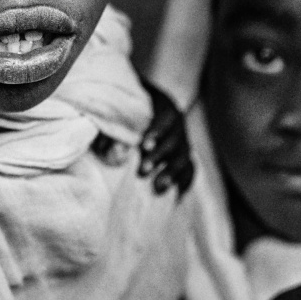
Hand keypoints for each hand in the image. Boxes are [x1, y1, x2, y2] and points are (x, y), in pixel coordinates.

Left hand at [89, 77, 193, 196]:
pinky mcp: (184, 156)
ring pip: (184, 157)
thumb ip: (115, 124)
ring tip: (158, 187)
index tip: (144, 146)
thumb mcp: (120, 109)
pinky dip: (184, 181)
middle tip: (143, 171)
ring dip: (171, 172)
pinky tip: (177, 194)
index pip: (166, 118)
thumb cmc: (126, 108)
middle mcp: (177, 124)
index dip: (157, 132)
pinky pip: (190, 169)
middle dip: (159, 156)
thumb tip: (111, 149)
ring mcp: (183, 140)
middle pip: (175, 140)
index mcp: (165, 106)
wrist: (141, 105)